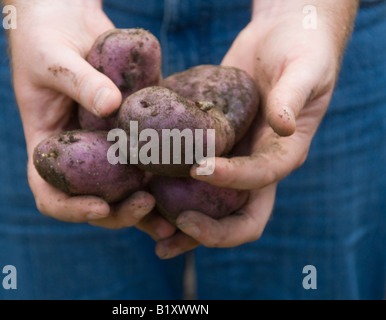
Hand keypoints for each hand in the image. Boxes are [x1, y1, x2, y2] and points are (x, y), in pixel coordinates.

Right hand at [5, 0, 174, 236]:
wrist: (64, 18)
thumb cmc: (44, 39)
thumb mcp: (53, 59)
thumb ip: (79, 82)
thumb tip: (112, 105)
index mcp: (49, 148)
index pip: (51, 194)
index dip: (72, 209)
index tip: (100, 206)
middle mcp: (78, 154)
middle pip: (95, 199)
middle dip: (120, 211)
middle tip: (148, 206)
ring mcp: (106, 144)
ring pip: (126, 187)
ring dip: (148, 205)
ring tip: (175, 216)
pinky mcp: (131, 128)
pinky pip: (147, 153)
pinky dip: (166, 170)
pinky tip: (191, 174)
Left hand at [155, 0, 358, 258]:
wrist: (278, 40)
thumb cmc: (299, 52)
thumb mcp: (304, 70)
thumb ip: (293, 97)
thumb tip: (283, 127)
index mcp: (283, 154)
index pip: (260, 179)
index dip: (233, 180)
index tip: (200, 168)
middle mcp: (255, 166)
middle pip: (236, 216)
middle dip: (207, 230)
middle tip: (173, 232)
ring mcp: (231, 160)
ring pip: (208, 206)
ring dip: (181, 225)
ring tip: (149, 231)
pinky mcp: (209, 146)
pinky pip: (188, 176)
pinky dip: (167, 190)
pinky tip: (139, 190)